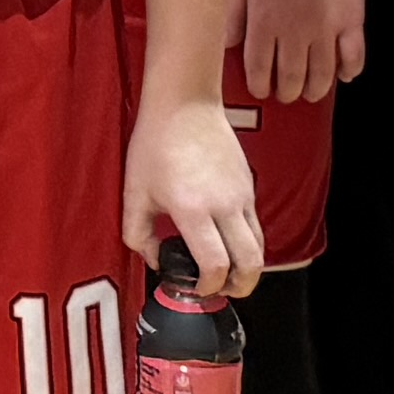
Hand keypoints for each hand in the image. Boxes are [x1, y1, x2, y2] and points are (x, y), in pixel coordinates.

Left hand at [125, 96, 264, 298]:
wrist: (184, 102)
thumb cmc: (156, 142)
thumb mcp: (134, 192)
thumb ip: (137, 234)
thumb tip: (154, 258)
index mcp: (193, 209)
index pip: (216, 265)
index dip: (210, 287)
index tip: (197, 289)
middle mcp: (224, 205)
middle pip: (251, 263)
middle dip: (241, 286)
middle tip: (223, 291)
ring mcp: (241, 195)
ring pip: (259, 245)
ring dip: (248, 266)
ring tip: (227, 272)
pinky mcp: (248, 185)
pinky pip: (255, 223)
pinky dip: (246, 241)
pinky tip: (224, 239)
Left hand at [230, 0, 366, 106]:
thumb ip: (233, 14)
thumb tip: (227, 44)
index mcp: (264, 22)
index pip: (259, 69)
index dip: (259, 85)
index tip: (260, 89)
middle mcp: (295, 32)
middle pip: (292, 78)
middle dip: (287, 92)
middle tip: (285, 94)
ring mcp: (327, 29)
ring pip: (322, 75)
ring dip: (315, 89)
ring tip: (310, 91)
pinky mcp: (352, 20)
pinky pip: (354, 57)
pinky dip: (350, 71)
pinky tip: (344, 75)